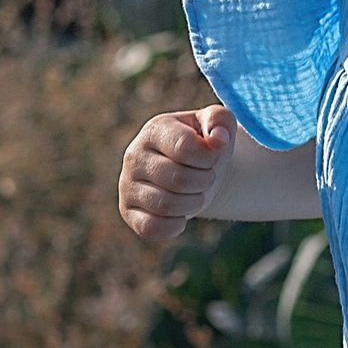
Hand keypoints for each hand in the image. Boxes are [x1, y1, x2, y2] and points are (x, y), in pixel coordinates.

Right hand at [118, 105, 235, 241]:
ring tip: (195, 193)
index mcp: (155, 130)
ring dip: (194, 203)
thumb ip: (220, 120)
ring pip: (167, 206)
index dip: (210, 157)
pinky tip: (181, 215)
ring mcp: (127, 185)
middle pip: (179, 180)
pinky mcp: (127, 211)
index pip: (185, 148)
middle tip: (206, 177)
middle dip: (204, 182)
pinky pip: (151, 228)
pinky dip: (175, 226)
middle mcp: (134, 156)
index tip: (214, 156)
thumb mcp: (215, 124)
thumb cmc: (203, 145)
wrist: (192, 170)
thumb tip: (218, 140)